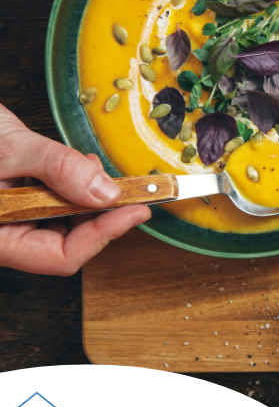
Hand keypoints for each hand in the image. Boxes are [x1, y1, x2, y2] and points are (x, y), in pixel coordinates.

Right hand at [0, 104, 149, 275]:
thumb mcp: (8, 149)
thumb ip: (57, 168)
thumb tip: (105, 192)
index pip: (60, 257)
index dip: (103, 236)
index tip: (137, 210)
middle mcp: (4, 234)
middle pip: (68, 242)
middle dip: (100, 214)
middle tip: (129, 188)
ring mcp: (12, 219)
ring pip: (65, 221)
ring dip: (87, 196)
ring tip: (85, 166)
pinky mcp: (18, 201)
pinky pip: (55, 202)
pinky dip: (73, 184)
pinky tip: (73, 165)